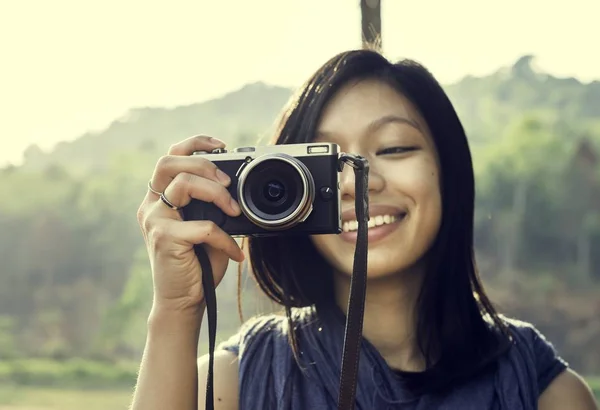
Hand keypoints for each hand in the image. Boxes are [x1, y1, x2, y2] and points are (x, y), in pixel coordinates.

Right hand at [137, 135, 243, 312]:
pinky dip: (225, 239)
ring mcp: (155, 220)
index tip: (222, 146)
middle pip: (169, 162)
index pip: (170, 157)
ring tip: (234, 211)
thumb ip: (212, 206)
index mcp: (160, 199)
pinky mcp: (164, 238)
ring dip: (216, 193)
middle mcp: (152, 205)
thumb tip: (237, 187)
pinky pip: (203, 226)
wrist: (184, 301)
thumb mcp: (206, 227)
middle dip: (204, 165)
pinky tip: (235, 253)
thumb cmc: (197, 265)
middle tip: (228, 183)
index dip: (195, 144)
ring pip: (183, 184)